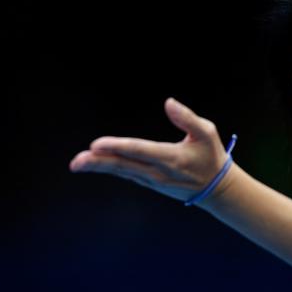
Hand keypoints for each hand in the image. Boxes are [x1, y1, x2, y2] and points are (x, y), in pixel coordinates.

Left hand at [69, 97, 231, 203]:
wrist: (215, 188)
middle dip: (98, 162)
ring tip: (77, 163)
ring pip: (121, 171)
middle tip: (76, 161)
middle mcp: (158, 172)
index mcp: (171, 158)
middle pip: (123, 165)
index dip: (116, 146)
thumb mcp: (207, 132)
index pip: (139, 151)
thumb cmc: (210, 155)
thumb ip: (187, 118)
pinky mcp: (149, 183)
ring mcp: (152, 180)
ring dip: (98, 167)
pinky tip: (94, 164)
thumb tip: (168, 102)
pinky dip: (109, 169)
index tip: (96, 144)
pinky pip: (126, 174)